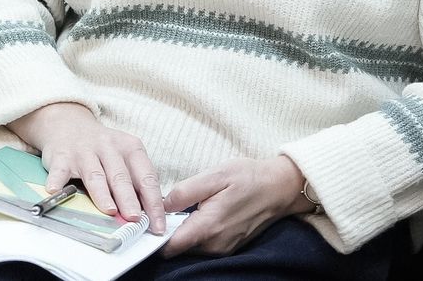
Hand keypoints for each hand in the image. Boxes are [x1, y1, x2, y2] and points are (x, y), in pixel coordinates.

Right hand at [8, 101, 164, 233]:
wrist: (68, 124)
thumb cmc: (102, 150)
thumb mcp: (124, 157)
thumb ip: (134, 182)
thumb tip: (148, 217)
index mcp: (130, 148)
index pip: (146, 178)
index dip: (153, 203)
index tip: (157, 225)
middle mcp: (108, 147)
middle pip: (120, 176)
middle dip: (129, 199)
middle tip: (135, 218)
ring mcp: (84, 150)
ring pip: (95, 175)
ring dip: (102, 194)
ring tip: (109, 210)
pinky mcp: (61, 155)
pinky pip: (60, 170)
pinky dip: (57, 180)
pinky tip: (55, 191)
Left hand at [162, 156, 310, 256]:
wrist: (280, 188)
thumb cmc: (248, 177)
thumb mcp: (215, 175)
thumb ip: (185, 192)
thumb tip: (161, 204)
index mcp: (209, 227)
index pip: (171, 246)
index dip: (152, 236)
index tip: (143, 221)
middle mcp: (215, 244)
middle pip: (177, 247)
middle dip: (164, 232)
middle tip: (156, 208)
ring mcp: (223, 248)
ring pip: (189, 246)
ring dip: (179, 232)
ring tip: (175, 209)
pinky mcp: (228, 246)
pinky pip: (202, 244)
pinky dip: (193, 232)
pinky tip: (193, 213)